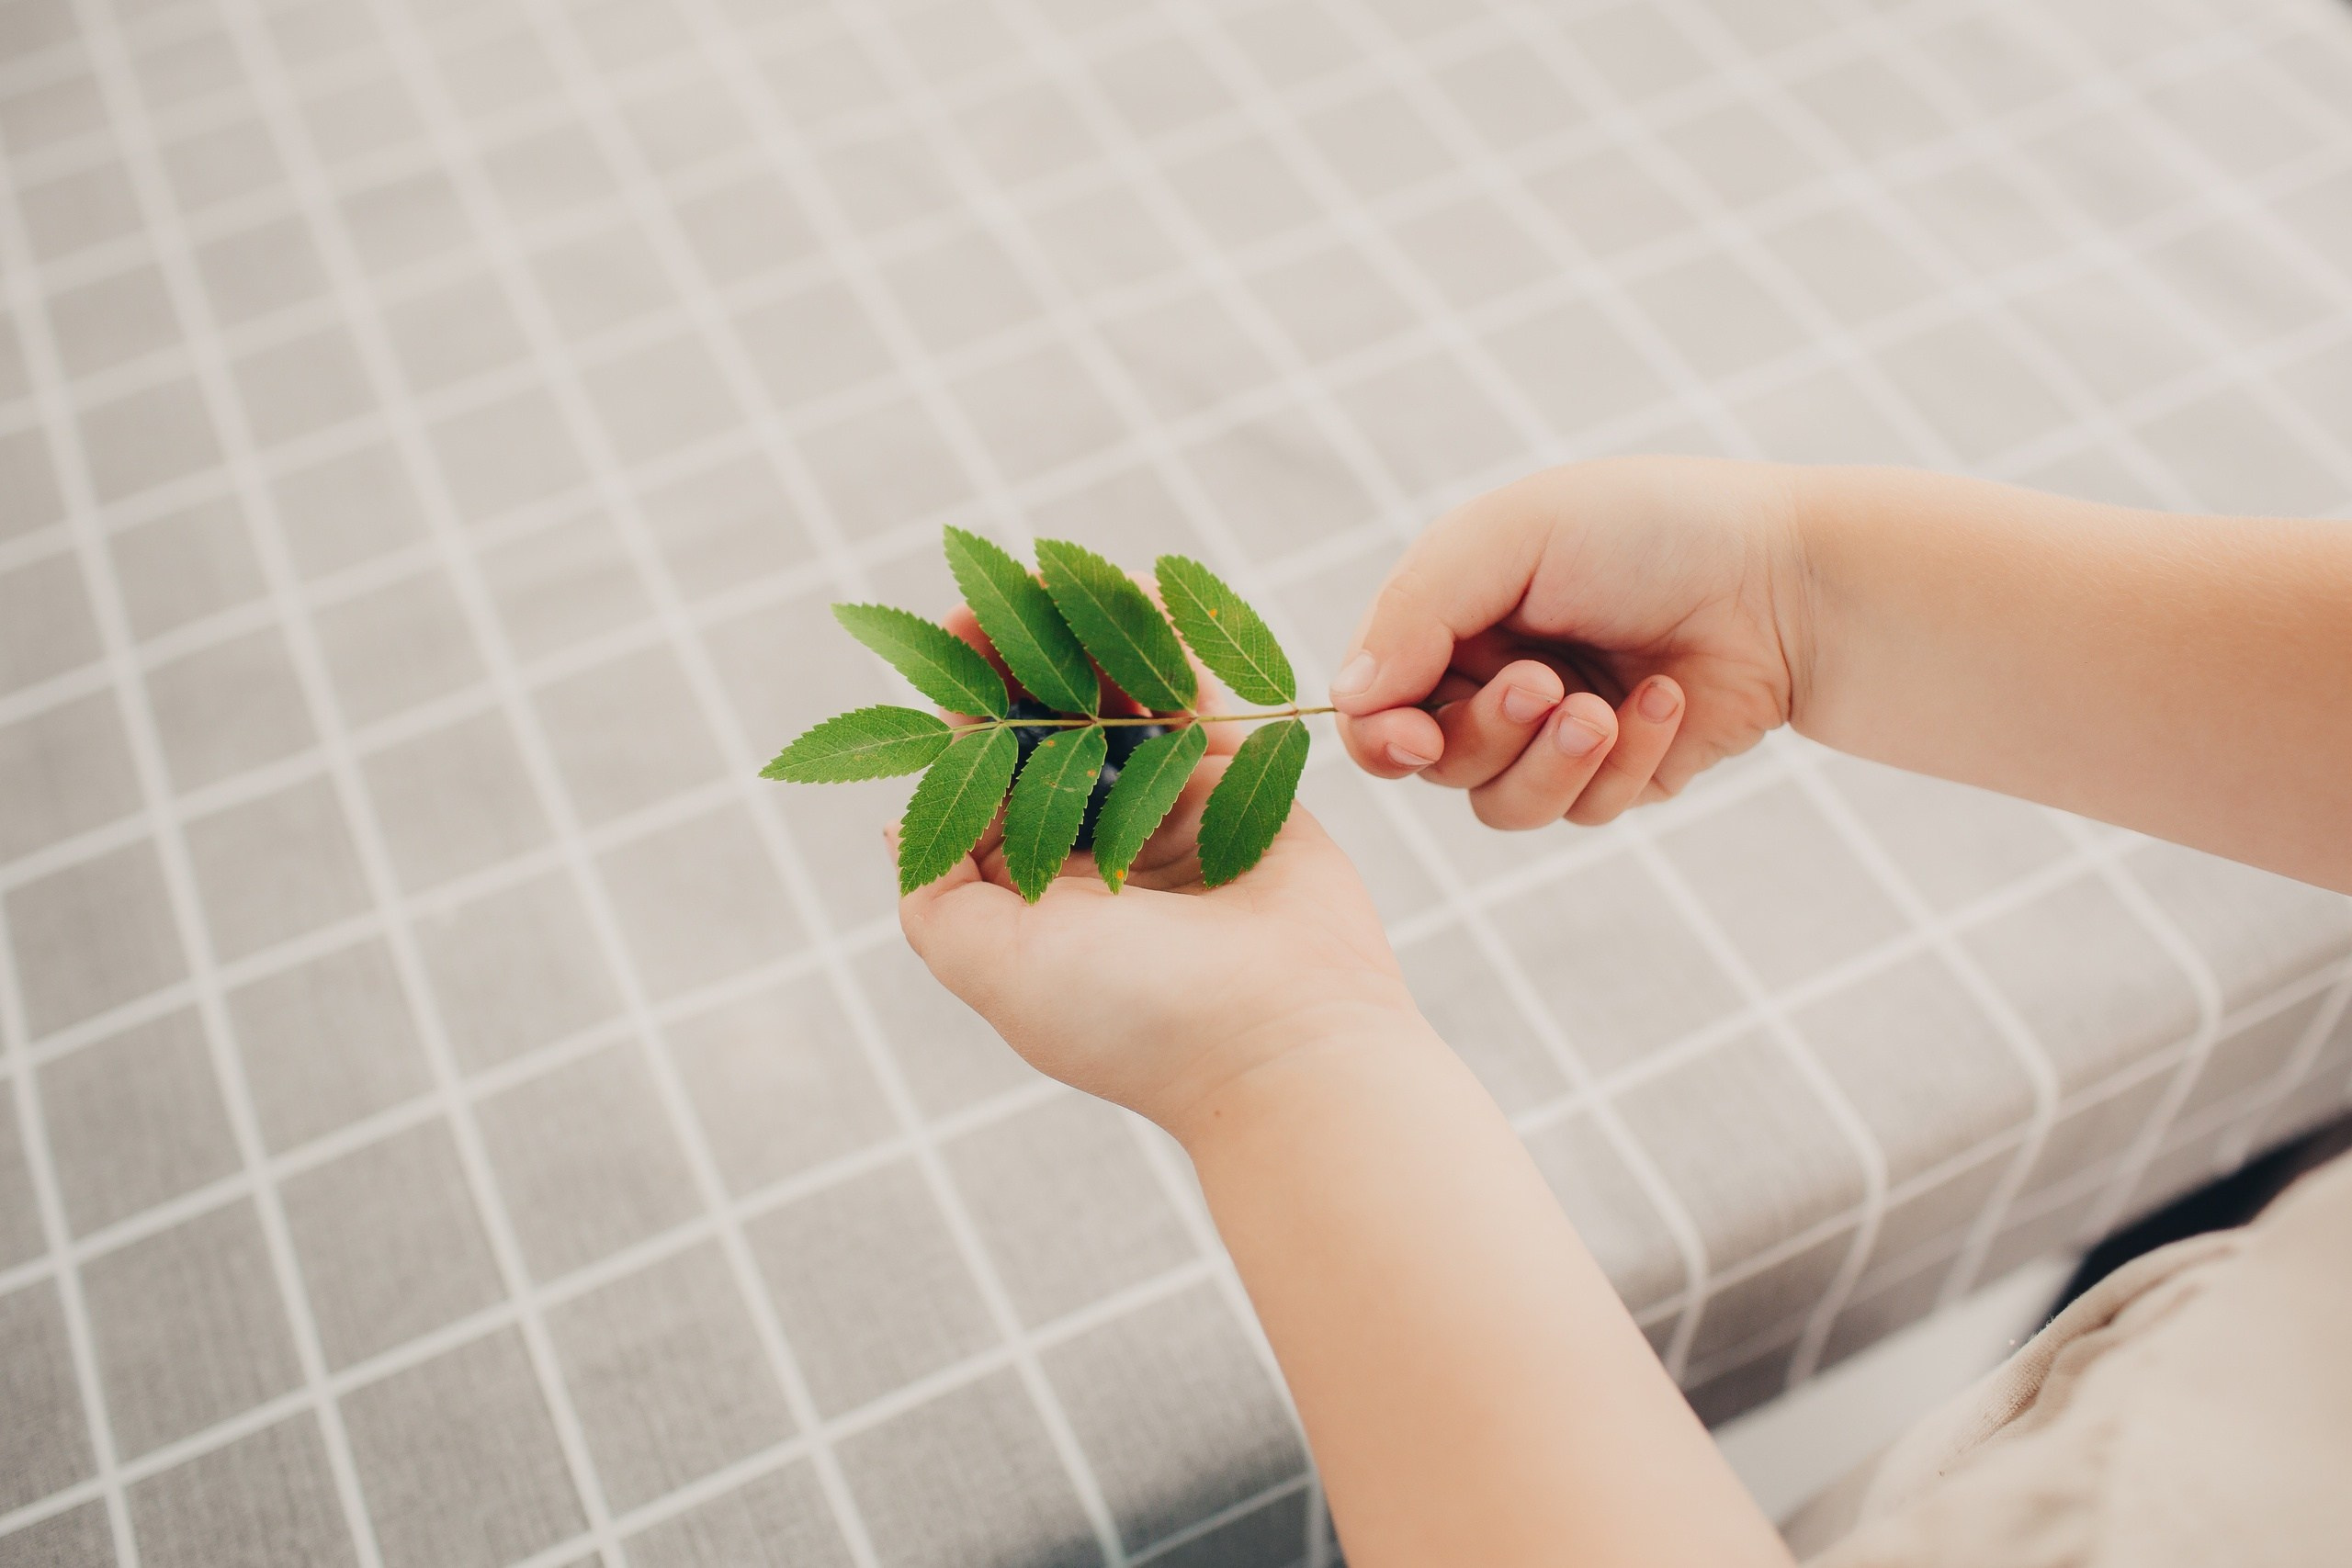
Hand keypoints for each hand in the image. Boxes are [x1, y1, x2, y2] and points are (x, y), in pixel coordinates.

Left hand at [897, 611, 1415, 1133]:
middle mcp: (1091, 843)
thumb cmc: (1128, 1011)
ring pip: (1115, 701)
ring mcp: (1165, 808)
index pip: (980, 771)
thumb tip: (897, 821)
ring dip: (1084, 635)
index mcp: (1026, 887)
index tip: (947, 631)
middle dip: (1018, 653)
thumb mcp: (990, 963)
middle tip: (998, 584)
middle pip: (1045, 724)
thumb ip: (932, 893)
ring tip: (1058, 569)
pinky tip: (1135, 585)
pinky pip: (1192, 697)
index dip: (960, 699)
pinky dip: (1164, 641)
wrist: (1281, 1037)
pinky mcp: (1236, 781)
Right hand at [1333, 457, 1809, 825]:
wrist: (1787, 577)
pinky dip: (1627, 761)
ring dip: (1553, 762)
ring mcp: (1555, 735)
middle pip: (1436, 764)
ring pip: (1504, 806)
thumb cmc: (1648, 530)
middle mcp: (1491, 680)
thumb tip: (1342, 701)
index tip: (1413, 735)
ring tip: (1608, 707)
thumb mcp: (1511, 536)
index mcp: (1452, 618)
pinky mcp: (1620, 776)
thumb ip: (1416, 612)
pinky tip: (1669, 697)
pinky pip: (1588, 811)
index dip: (1381, 734)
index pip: (1374, 704)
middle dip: (1488, 734)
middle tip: (1546, 686)